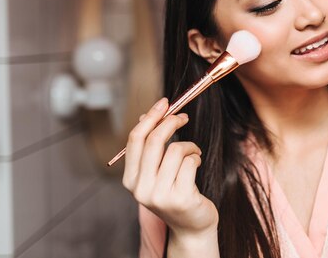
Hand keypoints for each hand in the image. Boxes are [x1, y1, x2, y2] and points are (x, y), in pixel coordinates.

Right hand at [122, 98, 218, 238]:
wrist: (191, 225)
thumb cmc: (175, 192)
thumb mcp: (157, 171)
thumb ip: (149, 147)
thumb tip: (144, 116)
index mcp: (130, 180)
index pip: (136, 140)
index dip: (151, 117)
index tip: (164, 102)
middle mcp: (141, 189)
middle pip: (154, 141)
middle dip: (171, 122)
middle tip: (183, 117)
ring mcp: (160, 195)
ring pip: (175, 150)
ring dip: (189, 146)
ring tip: (193, 153)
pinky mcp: (181, 198)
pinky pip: (190, 162)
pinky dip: (196, 157)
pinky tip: (196, 165)